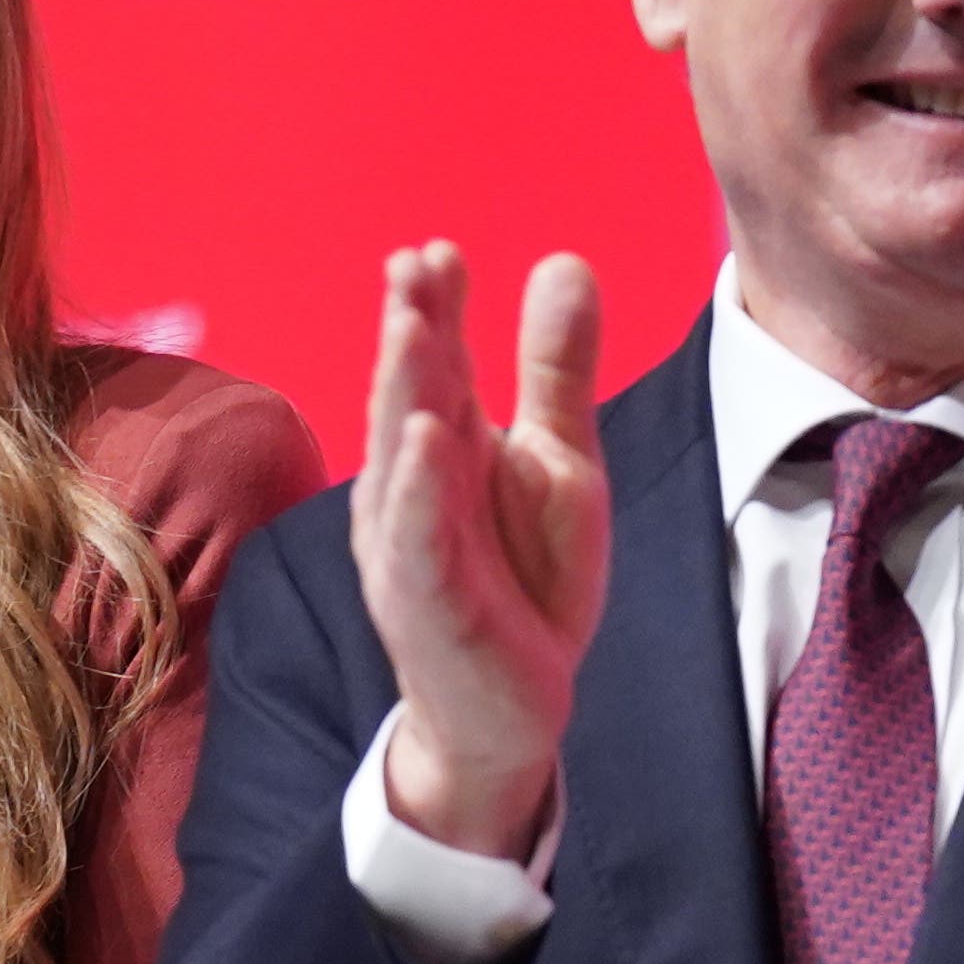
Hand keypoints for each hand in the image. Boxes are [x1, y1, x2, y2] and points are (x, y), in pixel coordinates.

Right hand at [353, 242, 608, 860]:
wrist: (507, 714)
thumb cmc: (523, 583)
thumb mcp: (560, 464)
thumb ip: (556, 370)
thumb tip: (561, 259)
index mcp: (444, 449)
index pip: (436, 363)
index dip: (435, 307)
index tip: (439, 249)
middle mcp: (412, 489)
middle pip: (408, 395)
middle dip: (410, 330)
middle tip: (412, 264)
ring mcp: (410, 545)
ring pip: (401, 458)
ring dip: (403, 391)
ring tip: (414, 327)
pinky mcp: (426, 603)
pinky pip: (418, 540)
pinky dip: (419, 491)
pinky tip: (425, 442)